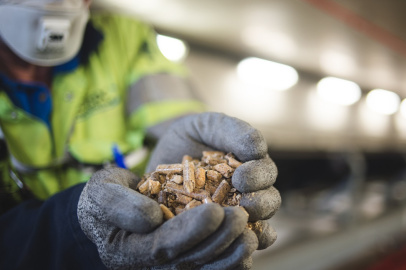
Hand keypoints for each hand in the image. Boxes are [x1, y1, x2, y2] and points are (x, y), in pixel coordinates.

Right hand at [78, 167, 256, 268]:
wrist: (115, 204)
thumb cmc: (106, 196)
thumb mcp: (101, 191)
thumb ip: (119, 203)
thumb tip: (152, 216)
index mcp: (127, 251)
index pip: (163, 247)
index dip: (190, 231)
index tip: (215, 212)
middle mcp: (152, 264)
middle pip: (191, 261)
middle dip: (219, 240)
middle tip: (241, 217)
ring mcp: (172, 263)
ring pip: (207, 269)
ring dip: (232, 254)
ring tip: (253, 234)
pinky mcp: (189, 256)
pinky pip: (214, 266)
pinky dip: (235, 259)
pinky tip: (255, 240)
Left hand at [147, 112, 280, 249]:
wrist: (163, 150)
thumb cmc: (193, 135)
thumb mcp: (211, 125)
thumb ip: (235, 131)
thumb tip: (259, 149)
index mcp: (253, 167)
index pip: (266, 175)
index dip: (259, 177)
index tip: (241, 177)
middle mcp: (249, 193)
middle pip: (268, 204)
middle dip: (260, 204)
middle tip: (245, 204)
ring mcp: (232, 214)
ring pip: (255, 227)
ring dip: (252, 230)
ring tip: (238, 229)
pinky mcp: (213, 230)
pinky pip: (231, 243)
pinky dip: (234, 250)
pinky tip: (225, 250)